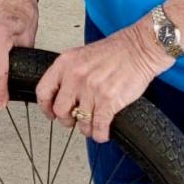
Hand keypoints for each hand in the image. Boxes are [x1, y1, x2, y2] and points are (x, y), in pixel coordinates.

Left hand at [35, 23, 170, 142]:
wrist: (140, 48)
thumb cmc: (116, 51)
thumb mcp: (82, 55)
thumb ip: (69, 73)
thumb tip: (62, 94)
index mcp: (65, 63)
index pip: (43, 91)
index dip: (45, 107)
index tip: (50, 113)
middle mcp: (75, 76)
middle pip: (60, 111)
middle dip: (67, 120)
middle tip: (74, 120)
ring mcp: (91, 89)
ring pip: (80, 121)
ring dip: (86, 128)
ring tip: (91, 126)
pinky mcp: (108, 100)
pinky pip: (98, 126)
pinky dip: (100, 134)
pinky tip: (102, 133)